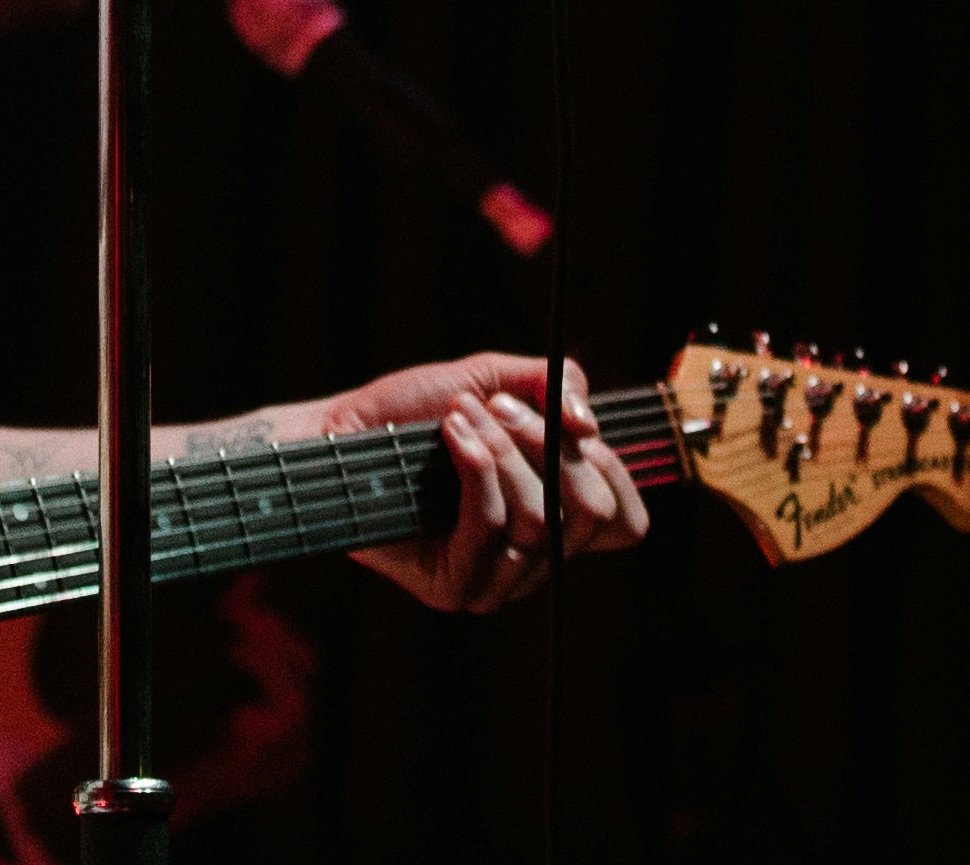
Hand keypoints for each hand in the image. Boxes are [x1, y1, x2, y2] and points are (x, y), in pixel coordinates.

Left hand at [306, 353, 649, 611]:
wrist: (343, 431)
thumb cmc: (417, 410)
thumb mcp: (495, 380)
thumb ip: (556, 386)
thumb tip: (589, 427)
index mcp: (557, 520)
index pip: (625, 524)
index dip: (613, 470)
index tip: (572, 425)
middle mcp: (535, 561)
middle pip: (591, 515)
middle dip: (549, 445)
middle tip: (499, 407)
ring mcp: (495, 581)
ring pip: (541, 520)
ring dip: (502, 449)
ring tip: (460, 417)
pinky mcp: (454, 588)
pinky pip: (492, 528)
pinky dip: (476, 469)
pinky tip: (452, 437)